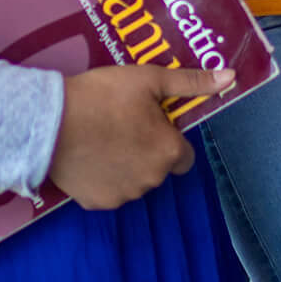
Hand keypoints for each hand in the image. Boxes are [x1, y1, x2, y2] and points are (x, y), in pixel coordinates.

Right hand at [50, 64, 230, 208]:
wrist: (50, 122)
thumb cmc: (103, 95)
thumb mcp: (148, 79)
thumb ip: (191, 82)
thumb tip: (231, 78)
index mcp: (169, 151)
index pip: (184, 156)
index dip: (169, 138)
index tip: (149, 123)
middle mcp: (152, 180)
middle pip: (158, 168)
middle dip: (147, 151)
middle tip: (122, 126)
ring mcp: (124, 195)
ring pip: (134, 181)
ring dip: (126, 166)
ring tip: (102, 139)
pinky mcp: (97, 203)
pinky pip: (109, 191)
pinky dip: (103, 178)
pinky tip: (88, 157)